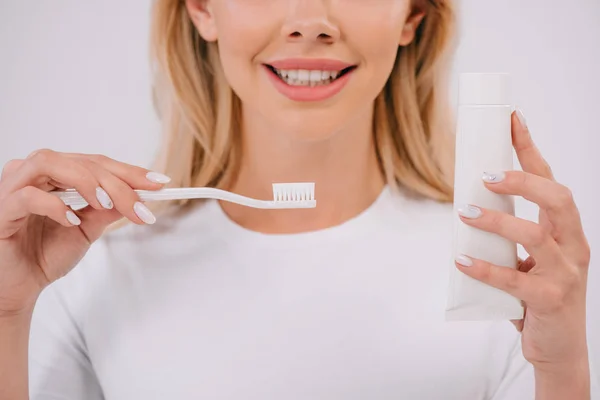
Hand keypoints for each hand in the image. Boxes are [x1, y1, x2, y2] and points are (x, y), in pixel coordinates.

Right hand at [0, 150, 170, 314]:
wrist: (18, 287)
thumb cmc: (45, 254)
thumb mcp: (87, 229)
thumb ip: (107, 210)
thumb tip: (139, 197)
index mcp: (55, 175)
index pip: (96, 163)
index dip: (129, 171)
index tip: (159, 183)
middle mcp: (33, 173)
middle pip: (80, 162)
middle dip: (117, 182)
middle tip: (140, 206)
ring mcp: (13, 187)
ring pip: (49, 163)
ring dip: (85, 181)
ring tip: (106, 204)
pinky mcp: (1, 209)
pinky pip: (27, 195)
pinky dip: (53, 205)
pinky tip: (71, 221)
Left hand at [454, 110, 590, 372]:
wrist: (559, 348)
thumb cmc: (540, 296)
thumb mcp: (531, 260)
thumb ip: (511, 236)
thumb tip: (468, 208)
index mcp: (567, 231)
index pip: (551, 181)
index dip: (531, 149)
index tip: (512, 120)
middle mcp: (572, 247)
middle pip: (557, 199)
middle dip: (524, 180)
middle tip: (487, 176)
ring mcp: (565, 274)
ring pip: (535, 235)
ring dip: (496, 220)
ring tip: (465, 213)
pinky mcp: (549, 300)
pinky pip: (514, 279)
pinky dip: (484, 268)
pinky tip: (461, 259)